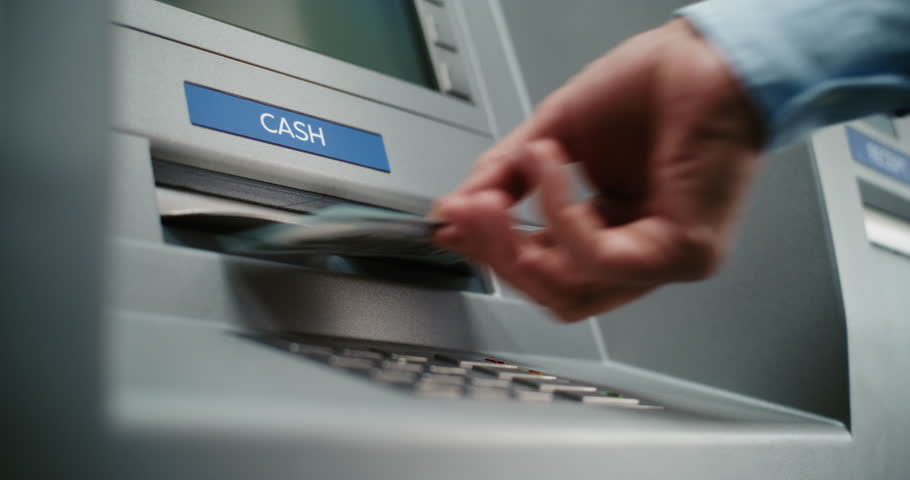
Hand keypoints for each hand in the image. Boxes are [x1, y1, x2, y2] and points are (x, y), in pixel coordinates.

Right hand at [432, 19, 763, 321]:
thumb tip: (458, 208)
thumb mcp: (555, 135)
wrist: (711, 54)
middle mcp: (637, 254)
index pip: (544, 269)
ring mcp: (663, 261)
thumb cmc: (654, 89)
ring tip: (500, 189)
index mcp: (610, 231)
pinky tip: (548, 168)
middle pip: (551, 294)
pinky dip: (560, 214)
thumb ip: (505, 176)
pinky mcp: (682, 252)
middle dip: (497, 255)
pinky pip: (599, 259)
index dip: (492, 252)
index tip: (452, 224)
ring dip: (519, 243)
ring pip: (570, 293)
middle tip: (466, 213)